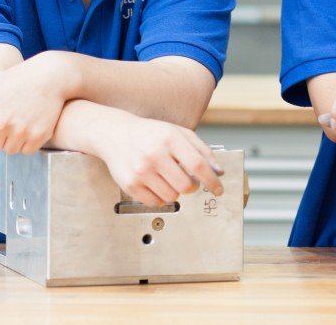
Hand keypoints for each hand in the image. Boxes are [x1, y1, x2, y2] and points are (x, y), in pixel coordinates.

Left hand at [0, 52, 71, 153]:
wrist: (50, 75)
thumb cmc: (19, 82)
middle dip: (2, 136)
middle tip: (14, 120)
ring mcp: (19, 130)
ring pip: (11, 149)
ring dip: (16, 140)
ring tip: (24, 123)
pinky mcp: (38, 135)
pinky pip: (28, 150)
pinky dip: (31, 142)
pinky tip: (34, 126)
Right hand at [94, 114, 224, 205]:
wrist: (116, 134)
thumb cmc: (151, 134)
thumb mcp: (179, 133)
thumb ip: (202, 151)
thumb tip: (218, 172)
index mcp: (170, 139)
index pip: (198, 165)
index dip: (212, 180)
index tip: (219, 189)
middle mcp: (155, 155)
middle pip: (186, 186)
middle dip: (192, 186)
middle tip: (188, 180)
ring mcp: (141, 171)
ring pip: (172, 197)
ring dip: (175, 191)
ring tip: (168, 178)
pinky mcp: (130, 185)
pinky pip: (155, 202)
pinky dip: (161, 197)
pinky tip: (156, 184)